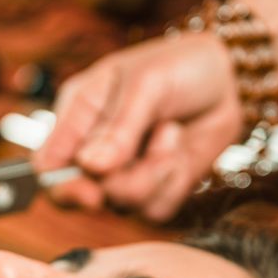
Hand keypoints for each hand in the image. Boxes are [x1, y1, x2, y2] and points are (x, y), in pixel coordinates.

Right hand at [32, 31, 244, 222]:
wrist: (230, 78)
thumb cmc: (179, 66)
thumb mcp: (146, 85)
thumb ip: (118, 127)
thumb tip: (90, 166)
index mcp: (77, 116)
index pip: (46, 166)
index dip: (60, 186)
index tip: (91, 190)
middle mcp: (94, 150)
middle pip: (80, 196)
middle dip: (117, 181)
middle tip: (146, 146)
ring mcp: (124, 173)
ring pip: (121, 204)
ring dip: (152, 172)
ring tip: (169, 133)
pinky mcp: (156, 189)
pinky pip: (154, 210)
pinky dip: (172, 182)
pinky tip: (178, 147)